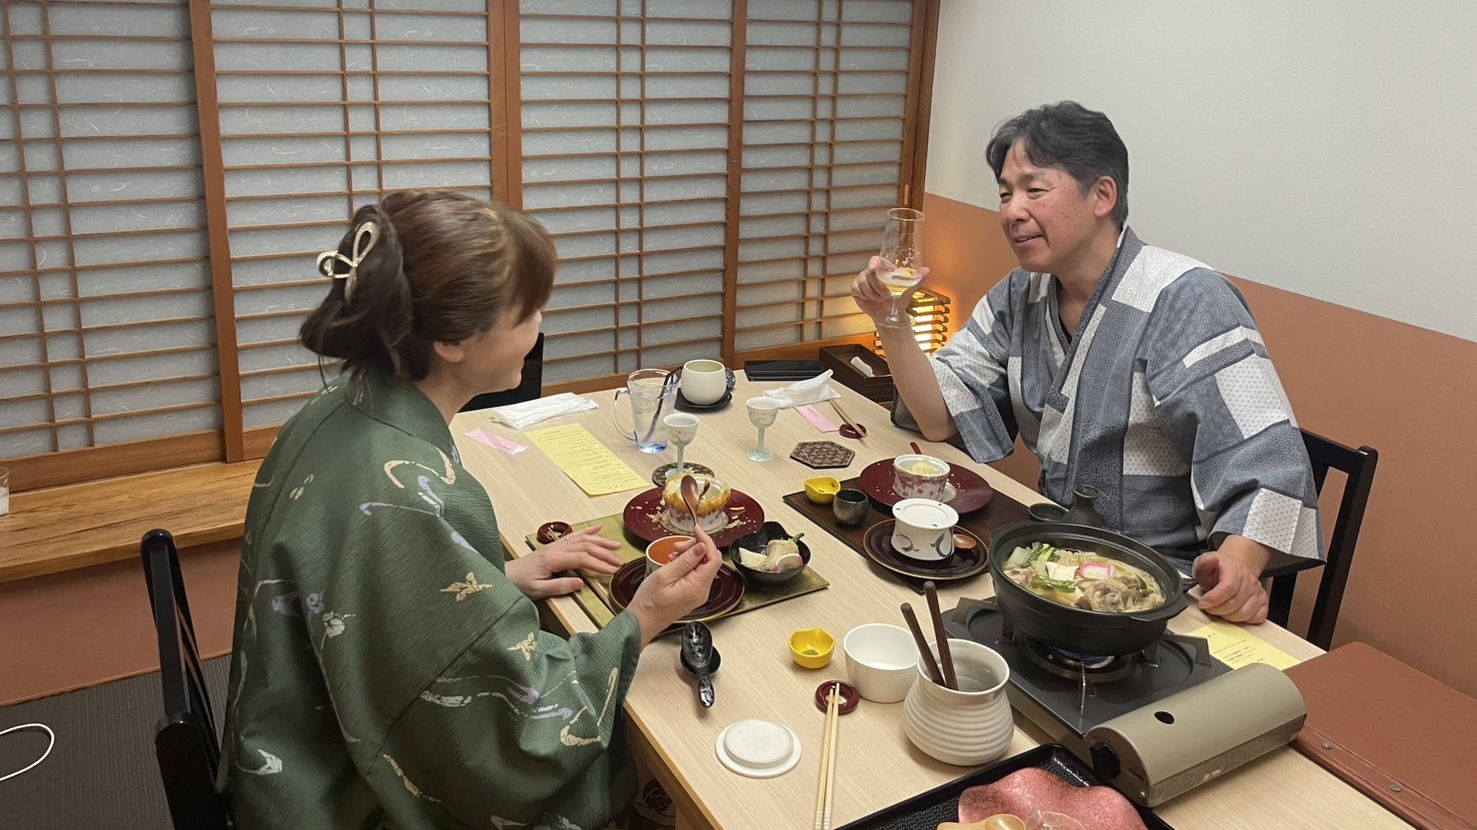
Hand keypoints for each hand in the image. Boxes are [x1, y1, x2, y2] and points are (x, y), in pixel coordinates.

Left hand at [506, 526, 623, 600]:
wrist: (505, 576)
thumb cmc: (519, 584)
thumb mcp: (538, 590)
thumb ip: (560, 586)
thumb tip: (581, 583)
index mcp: (553, 559)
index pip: (583, 559)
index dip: (600, 564)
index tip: (613, 570)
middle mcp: (556, 549)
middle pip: (586, 547)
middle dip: (605, 554)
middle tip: (620, 562)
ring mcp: (556, 546)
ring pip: (583, 539)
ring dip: (601, 541)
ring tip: (616, 545)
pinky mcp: (554, 546)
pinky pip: (574, 536)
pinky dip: (587, 532)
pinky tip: (597, 529)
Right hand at [626, 527, 723, 643]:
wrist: (641, 622)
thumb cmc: (648, 603)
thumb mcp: (664, 576)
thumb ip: (686, 561)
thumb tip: (701, 547)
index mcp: (697, 587)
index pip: (713, 558)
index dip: (706, 541)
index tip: (696, 530)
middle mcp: (702, 592)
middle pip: (709, 561)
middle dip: (696, 548)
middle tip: (677, 547)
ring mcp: (698, 594)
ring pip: (703, 567)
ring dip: (690, 556)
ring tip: (672, 556)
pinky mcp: (692, 594)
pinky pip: (696, 575)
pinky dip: (688, 565)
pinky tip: (674, 563)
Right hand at [851, 256, 930, 325]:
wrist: (890, 316)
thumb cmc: (898, 301)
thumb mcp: (908, 291)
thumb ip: (917, 280)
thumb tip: (927, 270)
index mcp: (884, 268)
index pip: (875, 260)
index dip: (874, 263)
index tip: (874, 269)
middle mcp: (871, 272)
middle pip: (869, 273)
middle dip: (878, 286)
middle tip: (887, 296)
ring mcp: (862, 279)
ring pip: (863, 283)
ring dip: (874, 294)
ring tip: (882, 299)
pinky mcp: (856, 289)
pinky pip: (858, 290)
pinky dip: (867, 297)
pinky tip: (873, 300)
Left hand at [1192, 539, 1271, 623]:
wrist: (1234, 568)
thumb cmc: (1218, 569)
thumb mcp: (1204, 563)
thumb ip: (1204, 563)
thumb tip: (1210, 560)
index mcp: (1234, 571)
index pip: (1228, 588)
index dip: (1214, 599)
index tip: (1203, 603)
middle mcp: (1249, 582)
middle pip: (1234, 604)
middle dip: (1217, 609)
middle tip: (1209, 607)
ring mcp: (1258, 592)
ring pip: (1245, 614)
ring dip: (1228, 616)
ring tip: (1220, 610)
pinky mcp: (1263, 602)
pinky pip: (1258, 618)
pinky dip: (1245, 621)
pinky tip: (1234, 613)